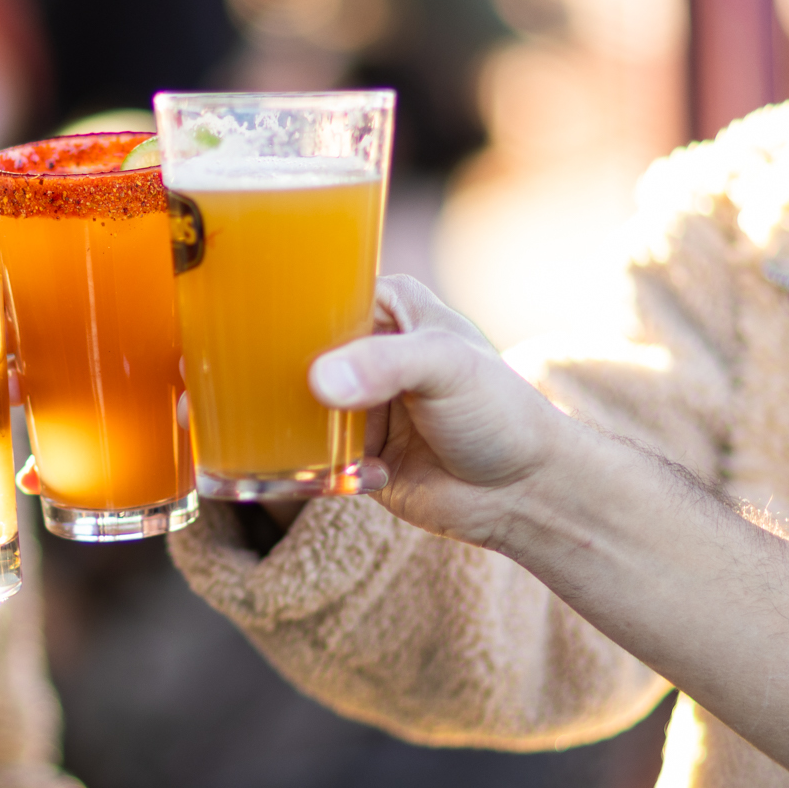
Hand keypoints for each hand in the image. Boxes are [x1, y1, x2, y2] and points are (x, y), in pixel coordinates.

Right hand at [307, 275, 567, 549]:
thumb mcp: (446, 367)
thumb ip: (384, 365)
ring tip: (340, 441)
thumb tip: (319, 382)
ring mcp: (359, 406)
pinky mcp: (355, 455)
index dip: (293, 313)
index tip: (264, 330)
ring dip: (307, 432)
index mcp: (389, 309)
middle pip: (301, 355)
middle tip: (291, 396)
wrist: (525, 492)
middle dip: (289, 379)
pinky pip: (315, 459)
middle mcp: (368, 353)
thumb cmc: (500, 412)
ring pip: (301, 410)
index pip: (324, 296)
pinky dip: (330, 469)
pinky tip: (376, 474)